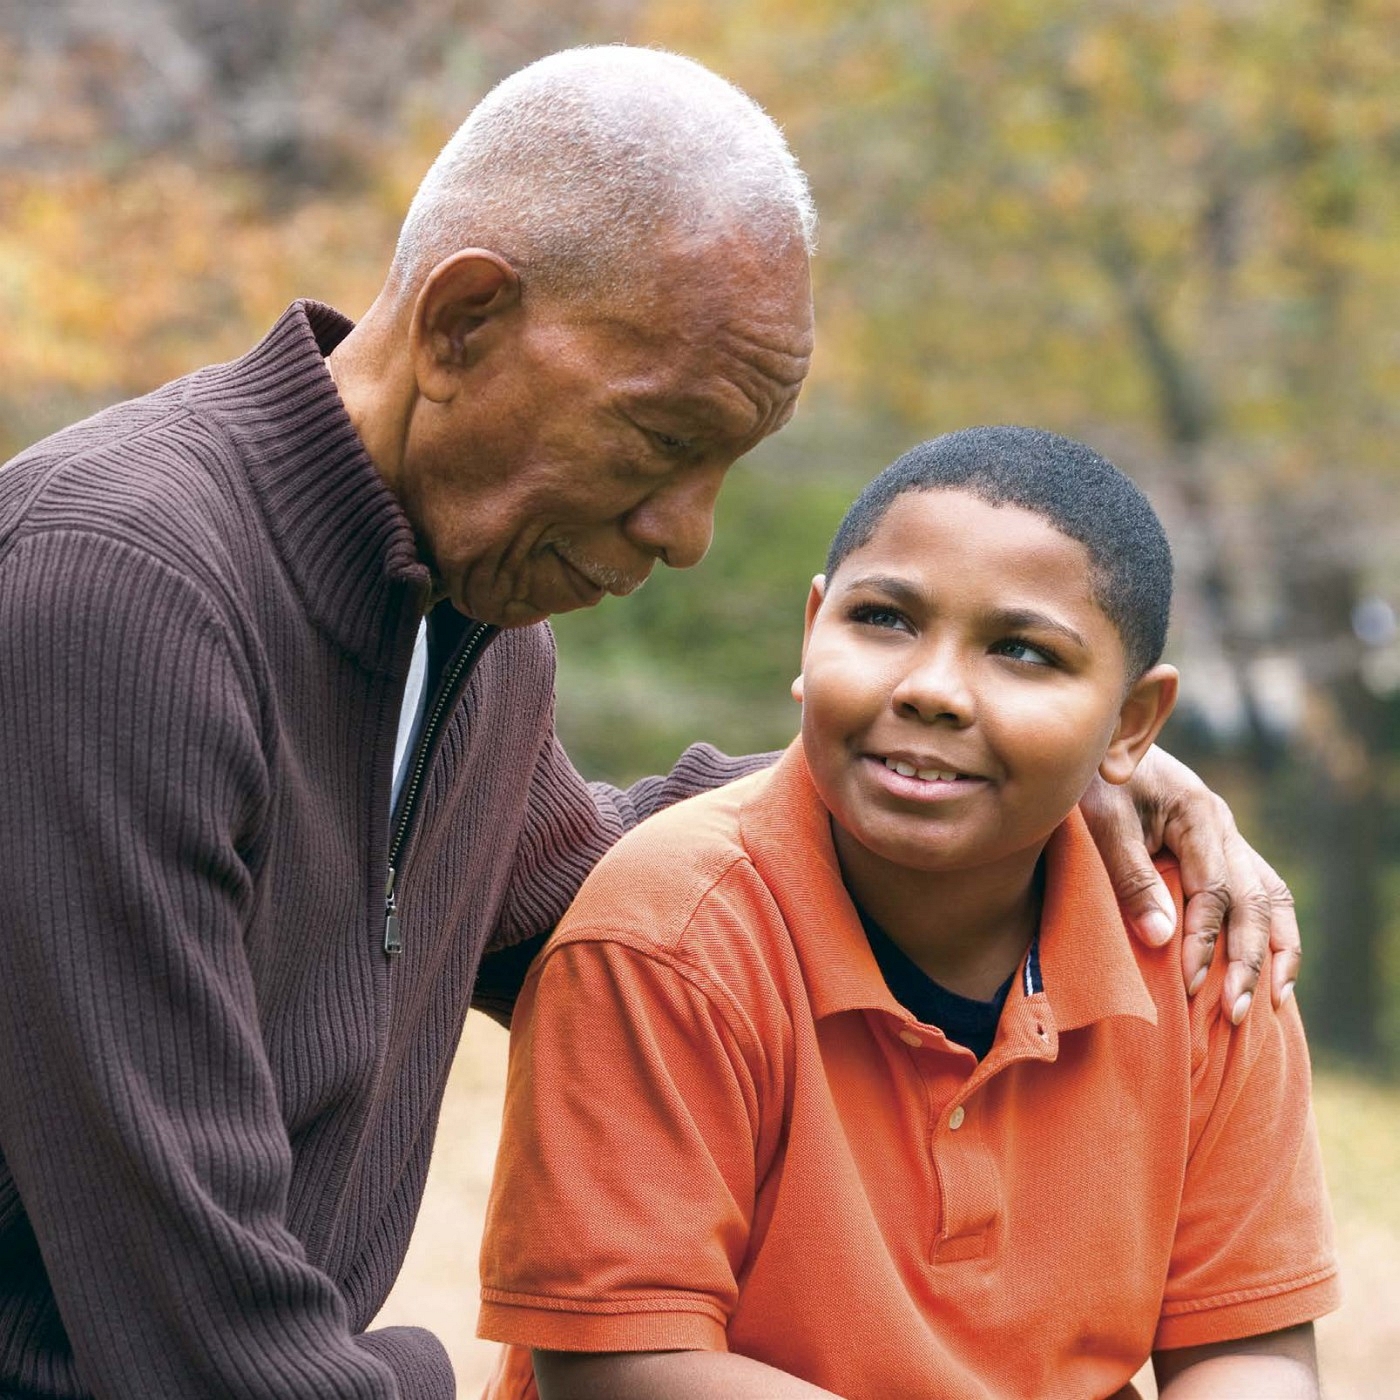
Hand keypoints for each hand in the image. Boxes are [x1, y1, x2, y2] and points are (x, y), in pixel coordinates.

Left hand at [1080, 746, 1300, 1023]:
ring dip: (1274, 949)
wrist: (1093, 742)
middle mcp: (1222, 825)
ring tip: (1272, 1001)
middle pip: (1253, 902)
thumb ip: (1130, 876)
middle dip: (1248, 961)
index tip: (1190, 985)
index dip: (1205, 942)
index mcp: (1197, 814)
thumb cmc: (1091, 779)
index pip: (1214, 892)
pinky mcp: (1216, 845)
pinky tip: (1267, 966)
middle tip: (1236, 1014)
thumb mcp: (1101, 821)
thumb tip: (1161, 940)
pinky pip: (1259, 891)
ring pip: (1271, 897)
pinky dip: (1268, 930)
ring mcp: (1225, 835)